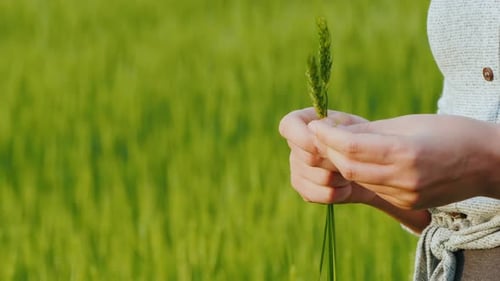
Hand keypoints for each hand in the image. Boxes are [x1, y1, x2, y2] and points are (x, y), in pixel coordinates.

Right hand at [279, 108, 376, 203]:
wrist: (369, 164)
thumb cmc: (361, 137)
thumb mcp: (352, 126)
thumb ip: (334, 127)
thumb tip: (314, 130)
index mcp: (302, 122)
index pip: (288, 126)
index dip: (301, 137)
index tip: (321, 142)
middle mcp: (294, 146)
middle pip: (309, 157)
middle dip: (336, 159)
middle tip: (352, 157)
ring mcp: (296, 169)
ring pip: (321, 178)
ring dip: (343, 176)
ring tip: (351, 169)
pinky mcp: (304, 190)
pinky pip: (324, 194)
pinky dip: (342, 192)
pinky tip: (346, 186)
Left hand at [309, 114, 499, 209]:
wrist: (487, 161)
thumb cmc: (450, 132)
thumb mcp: (409, 122)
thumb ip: (370, 130)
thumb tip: (336, 131)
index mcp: (406, 152)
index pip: (351, 147)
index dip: (327, 135)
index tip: (314, 124)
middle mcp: (404, 179)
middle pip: (349, 168)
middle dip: (329, 150)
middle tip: (319, 134)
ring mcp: (406, 195)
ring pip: (359, 180)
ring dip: (342, 163)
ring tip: (334, 145)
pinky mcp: (408, 203)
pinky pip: (374, 188)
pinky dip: (361, 174)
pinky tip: (358, 160)